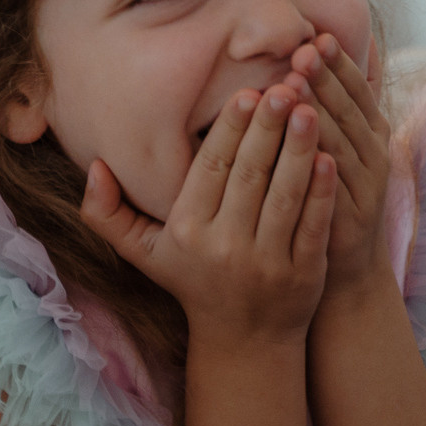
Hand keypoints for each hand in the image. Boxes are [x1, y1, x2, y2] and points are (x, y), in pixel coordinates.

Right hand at [81, 88, 336, 343]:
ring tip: (310, 108)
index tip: (248, 91)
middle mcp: (224, 246)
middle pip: (250, 175)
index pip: (212, 169)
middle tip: (285, 86)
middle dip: (267, 128)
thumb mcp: (144, 252)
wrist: (244, 340)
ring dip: (299, 150)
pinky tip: (330, 158)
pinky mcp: (304, 274)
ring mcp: (266, 262)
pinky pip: (313, 225)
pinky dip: (322, 193)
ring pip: (284, 195)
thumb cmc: (193, 280)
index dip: (231, 129)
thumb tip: (94, 165)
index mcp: (187, 231)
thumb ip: (107, 212)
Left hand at [289, 34, 395, 294]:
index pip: (358, 91)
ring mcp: (366, 187)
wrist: (345, 270)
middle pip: (350, 111)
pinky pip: (332, 184)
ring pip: (342, 143)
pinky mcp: (350, 217)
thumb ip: (327, 110)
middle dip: (326, 79)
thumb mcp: (337, 150)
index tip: (318, 36)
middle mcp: (376, 157)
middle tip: (304, 51)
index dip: (340, 65)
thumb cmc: (329, 198)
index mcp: (373, 135)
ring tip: (295, 85)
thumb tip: (312, 53)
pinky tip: (301, 144)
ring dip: (320, 112)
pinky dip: (318, 161)